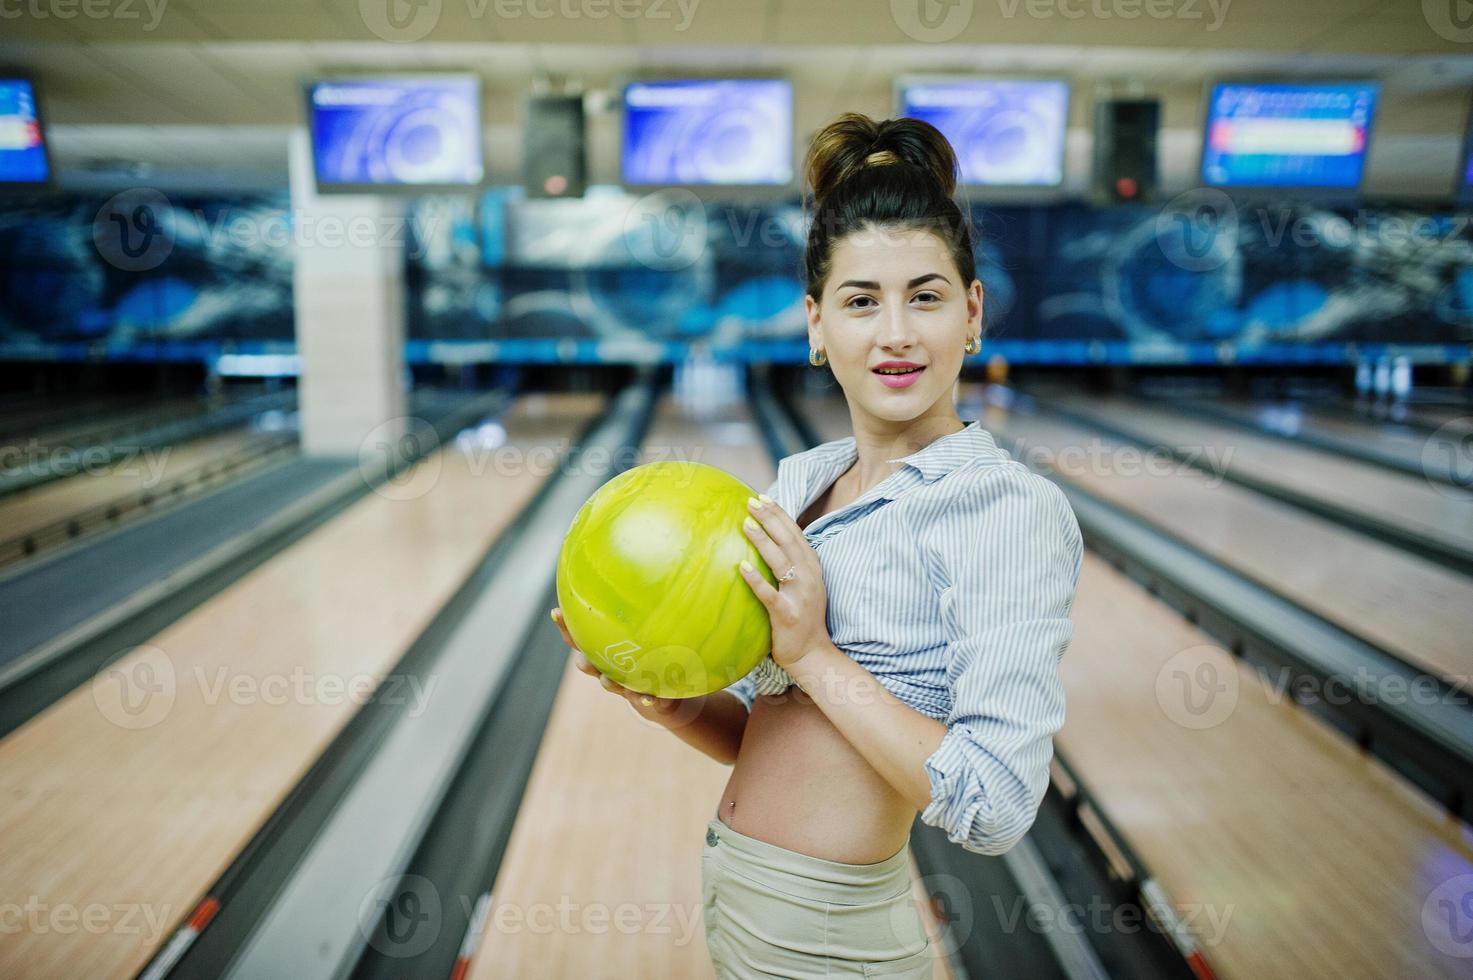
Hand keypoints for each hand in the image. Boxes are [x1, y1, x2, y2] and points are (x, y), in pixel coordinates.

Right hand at [550, 607, 684, 715]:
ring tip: (609, 681)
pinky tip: (653, 698)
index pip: (581, 637)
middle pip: (591, 665)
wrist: (672, 693)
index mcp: (606, 651)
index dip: (566, 627)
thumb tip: (655, 558)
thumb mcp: (653, 628)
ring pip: (615, 686)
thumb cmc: (656, 653)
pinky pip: (649, 702)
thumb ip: (649, 605)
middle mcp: (612, 669)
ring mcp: (629, 686)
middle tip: (582, 660)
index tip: (556, 612)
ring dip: (611, 684)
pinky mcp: (651, 701)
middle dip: (585, 662)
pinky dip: (649, 701)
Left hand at [737, 493, 830, 673]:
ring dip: (763, 541)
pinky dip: (756, 580)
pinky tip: (741, 567)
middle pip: (789, 541)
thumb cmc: (802, 616)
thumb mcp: (804, 585)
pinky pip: (769, 595)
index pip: (796, 534)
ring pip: (781, 562)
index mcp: (812, 568)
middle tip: (751, 502)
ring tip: (745, 524)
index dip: (780, 514)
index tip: (763, 497)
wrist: (812, 653)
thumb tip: (769, 540)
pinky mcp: (787, 615)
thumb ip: (792, 563)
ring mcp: (800, 596)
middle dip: (771, 519)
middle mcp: (809, 578)